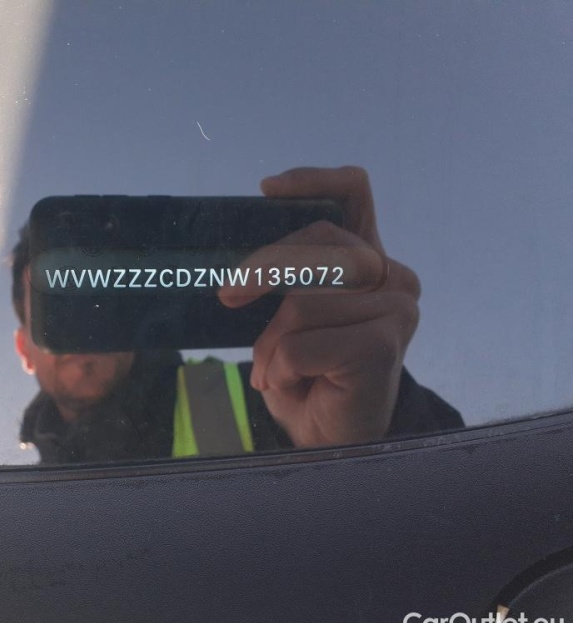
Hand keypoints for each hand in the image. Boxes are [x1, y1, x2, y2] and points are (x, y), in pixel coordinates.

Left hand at [218, 166, 420, 446]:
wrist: (331, 439)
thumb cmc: (309, 374)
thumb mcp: (291, 316)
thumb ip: (288, 276)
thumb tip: (242, 259)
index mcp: (369, 261)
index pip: (353, 193)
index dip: (313, 181)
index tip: (266, 190)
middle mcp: (393, 278)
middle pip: (317, 243)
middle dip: (261, 271)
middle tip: (229, 297)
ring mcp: (396, 309)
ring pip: (301, 303)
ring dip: (271, 344)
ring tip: (276, 371)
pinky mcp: (384, 345)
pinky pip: (301, 344)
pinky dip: (281, 368)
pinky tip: (292, 385)